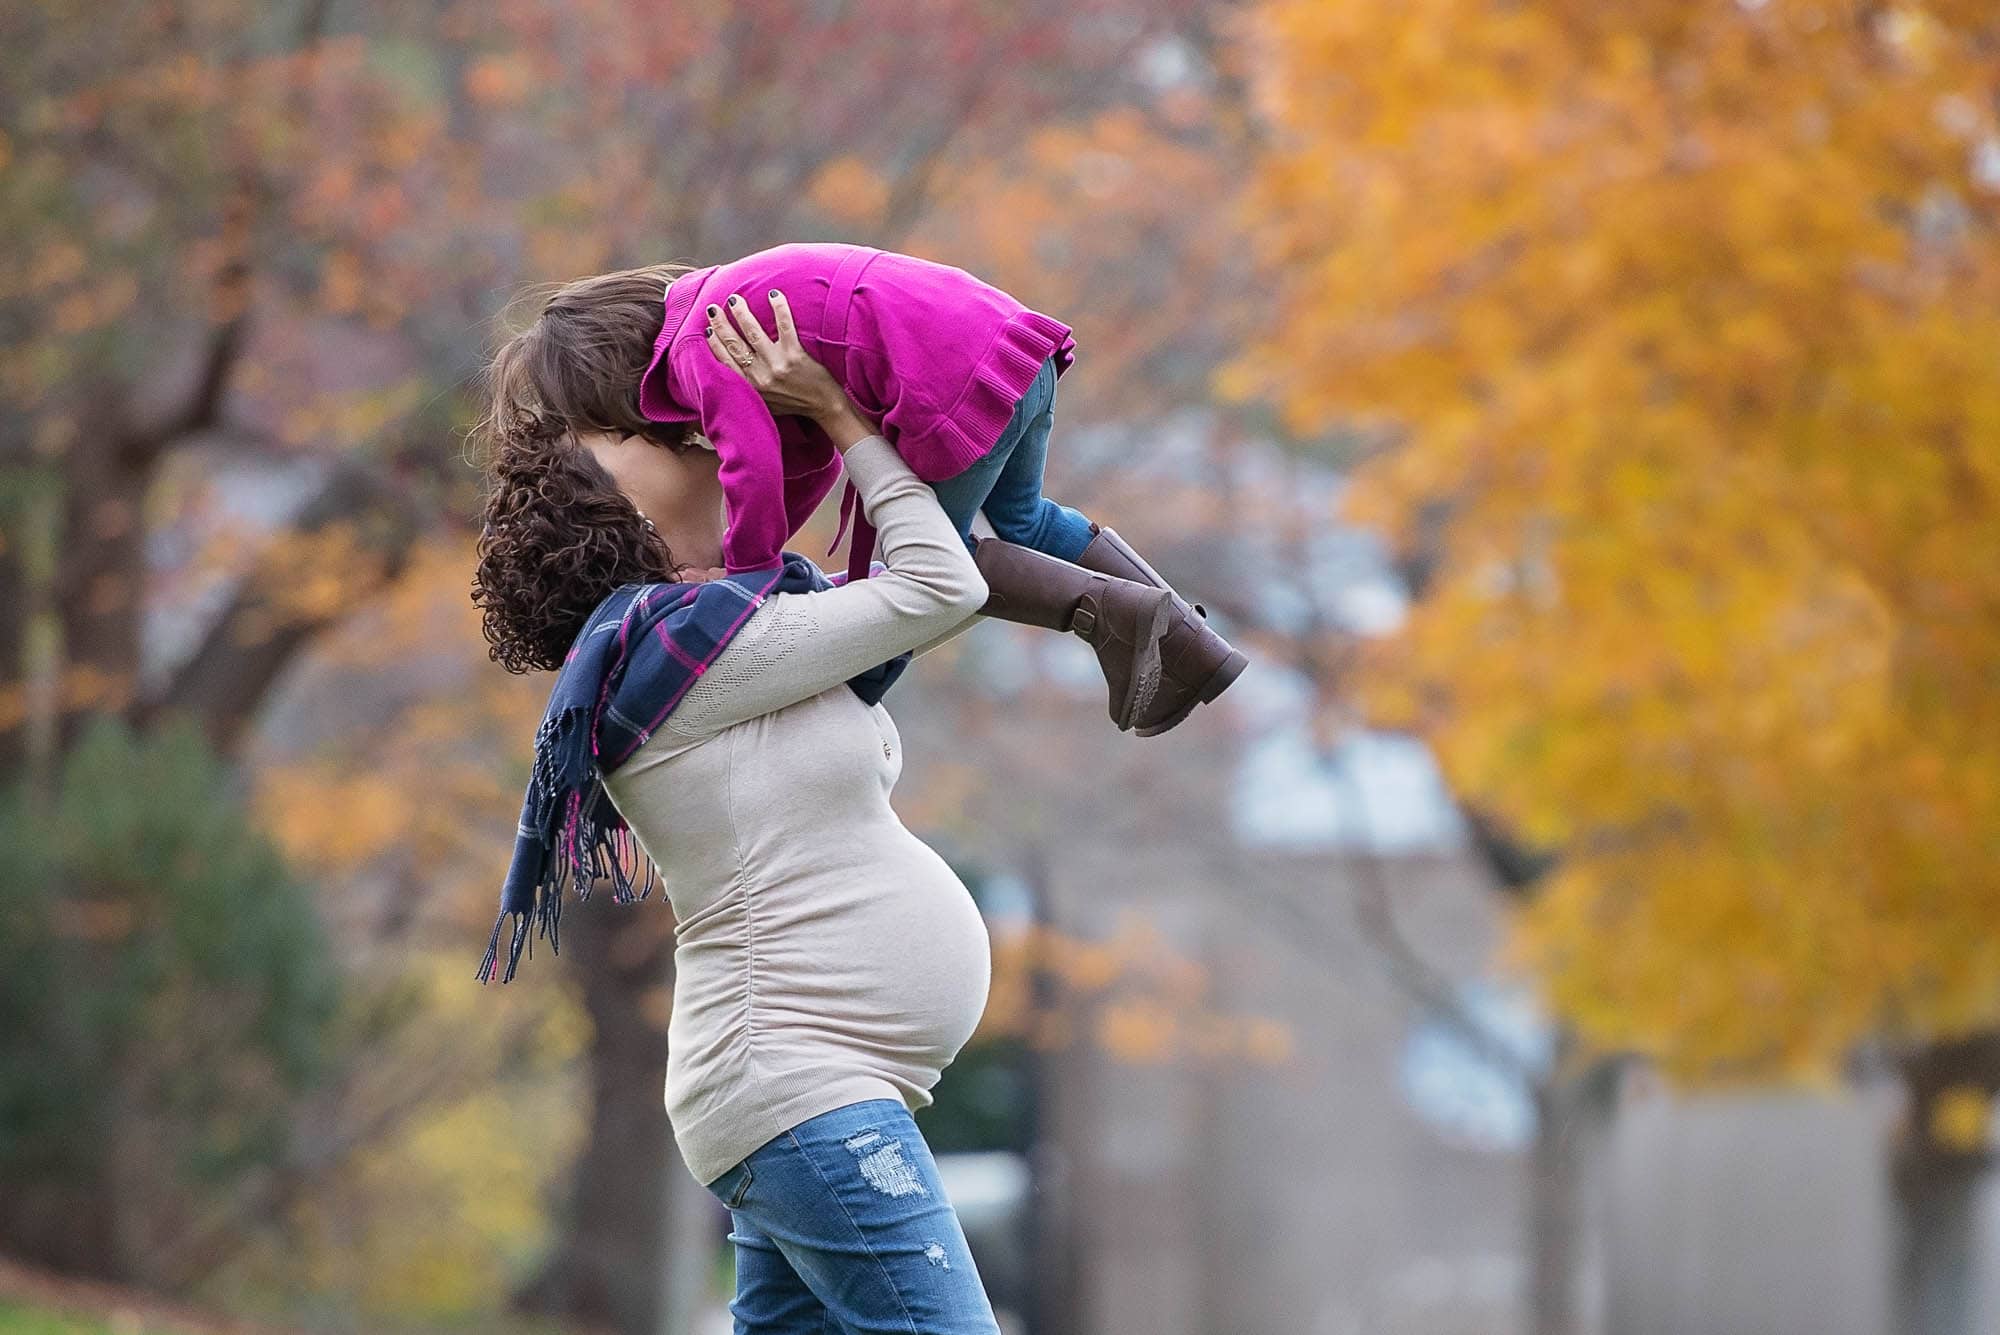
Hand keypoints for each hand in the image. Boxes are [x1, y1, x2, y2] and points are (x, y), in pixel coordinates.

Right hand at [703, 291, 874, 448]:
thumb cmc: (793, 403)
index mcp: (750, 387)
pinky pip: (784, 326)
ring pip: (753, 333)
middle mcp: (760, 376)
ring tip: (734, 300)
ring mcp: (777, 365)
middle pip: (734, 345)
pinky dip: (779, 308)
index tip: (708, 329)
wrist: (823, 407)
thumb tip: (732, 372)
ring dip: (741, 314)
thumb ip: (749, 388)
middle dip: (721, 325)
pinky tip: (773, 294)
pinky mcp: (795, 355)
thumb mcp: (765, 403)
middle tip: (713, 309)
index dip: (715, 344)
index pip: (725, 361)